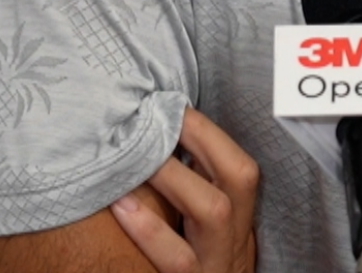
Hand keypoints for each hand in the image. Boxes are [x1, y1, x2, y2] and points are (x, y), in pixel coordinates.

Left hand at [110, 107, 258, 272]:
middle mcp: (235, 241)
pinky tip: (121, 205)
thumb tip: (156, 146)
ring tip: (140, 152)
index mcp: (239, 222)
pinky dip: (150, 229)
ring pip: (212, 211)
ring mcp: (215, 265)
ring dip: (176, 175)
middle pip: (239, 177)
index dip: (207, 133)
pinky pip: (176, 259)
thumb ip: (196, 200)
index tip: (173, 105)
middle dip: (201, 139)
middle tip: (159, 116)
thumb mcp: (208, 240)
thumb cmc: (197, 269)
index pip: (240, 167)